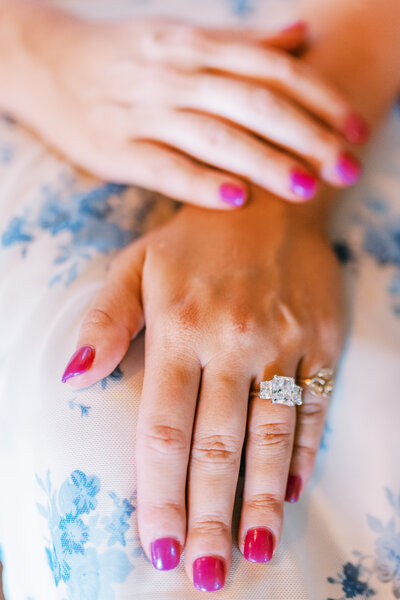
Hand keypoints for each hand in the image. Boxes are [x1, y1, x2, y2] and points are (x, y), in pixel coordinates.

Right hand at [4, 4, 367, 207]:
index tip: (356, 130)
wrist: (49, 62)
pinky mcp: (117, 148)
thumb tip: (301, 35)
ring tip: (306, 188)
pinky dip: (201, 183)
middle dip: (308, 137)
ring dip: (265, 162)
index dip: (321, 99)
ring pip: (216, 135)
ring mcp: (145, 112)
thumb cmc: (127, 55)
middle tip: (348, 169)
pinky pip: (165, 167)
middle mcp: (178, 75)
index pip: (274, 70)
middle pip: (256, 104)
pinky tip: (235, 199)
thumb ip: (243, 41)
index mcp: (198, 45)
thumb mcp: (184, 36)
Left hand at [62, 191, 344, 590]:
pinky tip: (291, 491)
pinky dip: (303, 454)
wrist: (272, 201)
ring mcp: (283, 341)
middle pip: (217, 444)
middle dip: (208, 513)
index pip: (164, 426)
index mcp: (178, 324)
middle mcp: (232, 339)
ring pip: (271, 436)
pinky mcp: (321, 341)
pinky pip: (312, 408)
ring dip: (259, 499)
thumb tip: (74, 377)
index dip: (159, 490)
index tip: (159, 542)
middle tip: (205, 572)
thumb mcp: (135, 266)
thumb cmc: (194, 240)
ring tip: (251, 550)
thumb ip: (104, 322)